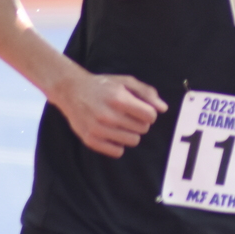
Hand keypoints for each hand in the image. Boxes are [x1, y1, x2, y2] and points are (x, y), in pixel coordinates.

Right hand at [52, 69, 167, 158]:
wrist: (71, 90)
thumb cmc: (103, 85)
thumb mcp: (126, 82)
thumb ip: (147, 93)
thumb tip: (163, 108)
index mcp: (118, 99)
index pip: (150, 116)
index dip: (149, 113)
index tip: (142, 109)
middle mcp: (108, 115)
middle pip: (143, 129)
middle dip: (140, 122)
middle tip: (128, 114)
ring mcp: (98, 129)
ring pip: (133, 141)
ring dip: (131, 133)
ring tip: (121, 123)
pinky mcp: (90, 140)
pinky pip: (117, 152)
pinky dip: (118, 144)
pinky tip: (112, 133)